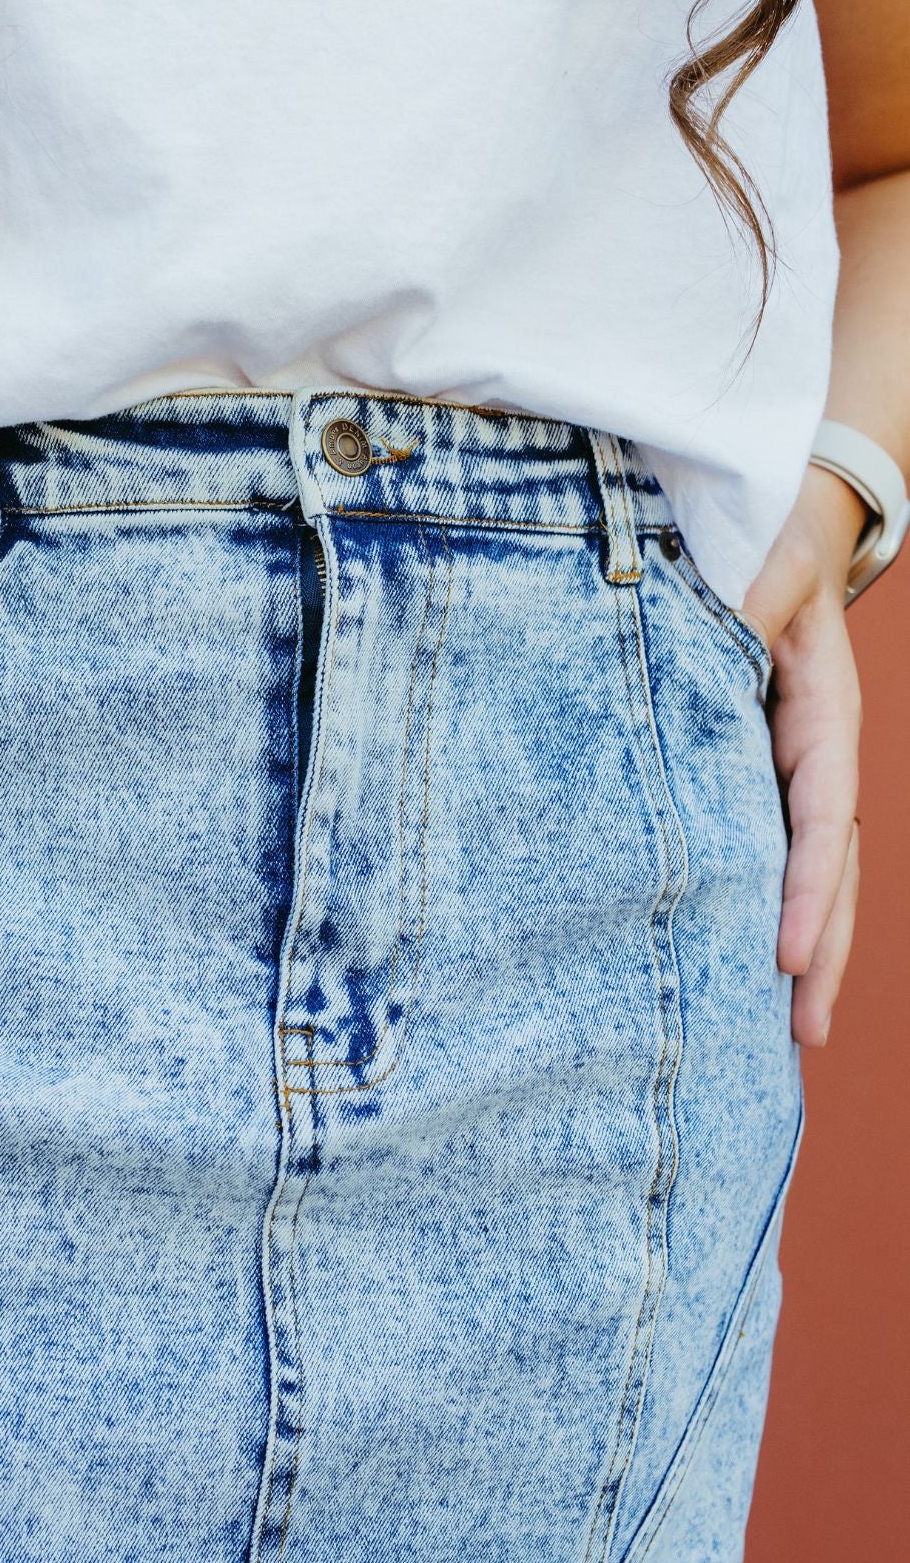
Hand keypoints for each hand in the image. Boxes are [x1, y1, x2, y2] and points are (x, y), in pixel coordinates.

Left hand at [738, 462, 867, 1047]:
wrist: (781, 526)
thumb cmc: (768, 540)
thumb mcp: (765, 564)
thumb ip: (754, 601)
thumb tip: (731, 629)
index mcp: (824, 715)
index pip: (821, 816)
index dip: (809, 887)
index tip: (791, 953)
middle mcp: (817, 755)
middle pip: (831, 868)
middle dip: (823, 951)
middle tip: (802, 1034)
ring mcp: (792, 771)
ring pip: (810, 874)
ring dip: (806, 950)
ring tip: (789, 1036)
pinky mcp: (760, 775)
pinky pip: (769, 852)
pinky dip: (767, 910)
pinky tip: (746, 972)